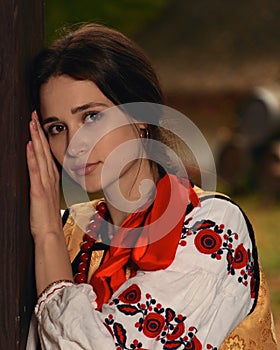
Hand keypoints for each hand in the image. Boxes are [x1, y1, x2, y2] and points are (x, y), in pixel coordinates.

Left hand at [26, 111, 61, 239]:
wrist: (49, 233)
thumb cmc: (47, 218)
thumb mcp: (47, 199)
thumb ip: (45, 185)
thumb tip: (42, 176)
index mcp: (52, 179)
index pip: (47, 154)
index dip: (43, 138)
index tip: (39, 124)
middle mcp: (50, 178)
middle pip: (44, 150)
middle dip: (39, 132)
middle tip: (34, 115)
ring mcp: (45, 183)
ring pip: (41, 156)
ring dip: (36, 139)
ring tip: (32, 123)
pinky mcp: (38, 190)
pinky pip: (35, 170)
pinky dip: (33, 157)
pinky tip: (30, 145)